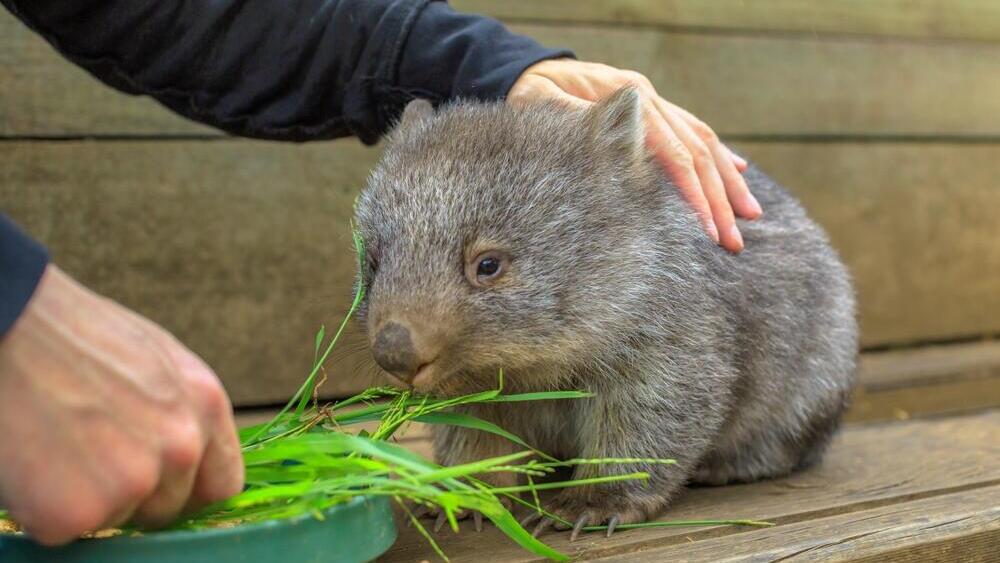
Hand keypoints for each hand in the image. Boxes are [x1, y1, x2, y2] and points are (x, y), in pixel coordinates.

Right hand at [0, 264, 243, 544]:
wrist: (8, 323)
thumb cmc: (71, 334)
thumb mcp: (155, 360)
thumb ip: (180, 412)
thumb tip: (189, 457)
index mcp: (205, 406)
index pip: (222, 486)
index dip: (188, 494)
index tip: (159, 491)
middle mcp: (183, 447)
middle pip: (167, 509)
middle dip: (130, 495)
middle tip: (86, 453)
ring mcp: (134, 482)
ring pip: (115, 521)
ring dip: (86, 500)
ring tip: (56, 443)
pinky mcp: (80, 511)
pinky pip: (65, 531)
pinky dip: (42, 510)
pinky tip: (31, 461)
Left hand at [508, 59, 761, 252]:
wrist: (527, 69)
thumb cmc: (531, 93)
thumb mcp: (546, 105)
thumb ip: (582, 121)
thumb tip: (620, 140)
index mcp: (628, 98)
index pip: (674, 153)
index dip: (694, 193)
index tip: (708, 229)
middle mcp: (647, 98)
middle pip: (696, 152)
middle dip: (719, 199)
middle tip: (735, 241)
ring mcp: (651, 102)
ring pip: (702, 141)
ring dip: (728, 180)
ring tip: (752, 215)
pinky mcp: (649, 108)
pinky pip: (691, 130)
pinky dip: (717, 153)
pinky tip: (736, 171)